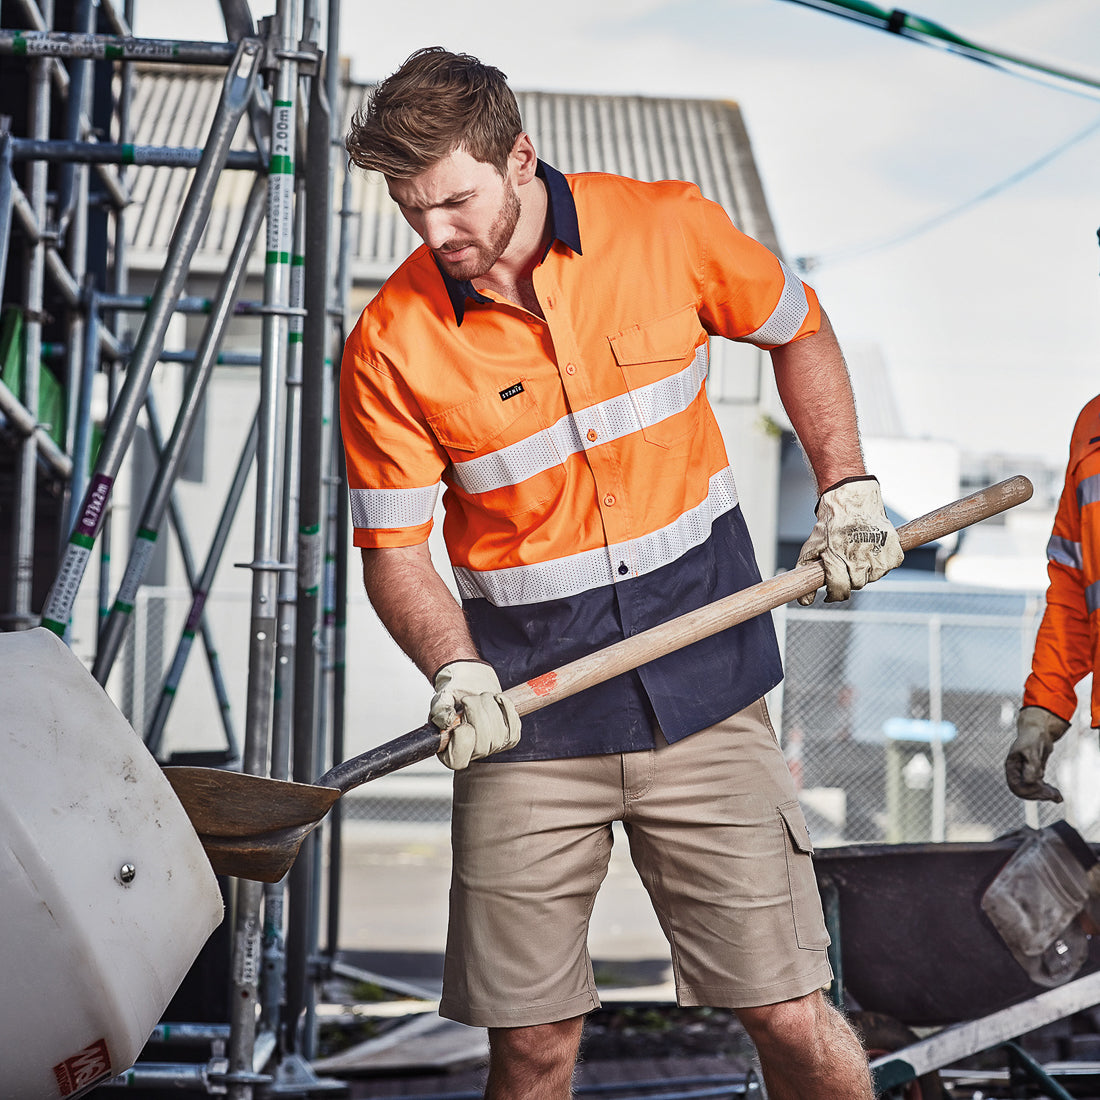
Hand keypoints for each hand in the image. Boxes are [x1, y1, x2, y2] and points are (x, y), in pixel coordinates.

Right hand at [430, 660, 520, 769]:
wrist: (471, 687)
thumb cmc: (454, 697)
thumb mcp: (441, 699)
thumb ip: (440, 710)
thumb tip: (446, 721)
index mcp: (448, 751)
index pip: (458, 760)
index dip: (463, 742)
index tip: (462, 724)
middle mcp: (472, 754)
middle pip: (482, 746)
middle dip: (477, 716)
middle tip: (469, 699)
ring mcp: (492, 748)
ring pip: (499, 735)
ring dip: (491, 708)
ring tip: (482, 697)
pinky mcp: (509, 739)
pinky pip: (514, 728)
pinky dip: (507, 709)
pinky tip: (498, 699)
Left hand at [796, 476, 903, 604]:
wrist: (852, 499)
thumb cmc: (830, 523)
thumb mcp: (812, 546)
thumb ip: (806, 574)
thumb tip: (804, 601)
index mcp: (838, 559)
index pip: (839, 590)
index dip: (834, 594)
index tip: (830, 592)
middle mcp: (860, 560)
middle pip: (856, 584)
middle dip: (848, 577)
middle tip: (844, 561)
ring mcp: (878, 556)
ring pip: (873, 576)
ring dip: (866, 569)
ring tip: (857, 550)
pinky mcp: (894, 550)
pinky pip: (889, 566)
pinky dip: (881, 560)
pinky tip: (872, 547)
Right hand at [1005, 705, 1070, 801]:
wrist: (1038, 731)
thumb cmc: (1032, 738)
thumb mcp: (1032, 751)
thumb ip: (1031, 767)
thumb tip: (1032, 784)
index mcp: (1012, 767)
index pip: (1016, 786)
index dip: (1028, 791)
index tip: (1043, 788)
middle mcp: (1017, 772)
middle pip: (1024, 791)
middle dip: (1038, 795)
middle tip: (1053, 795)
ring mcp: (1025, 774)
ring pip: (1033, 791)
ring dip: (1045, 795)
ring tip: (1058, 796)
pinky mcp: (1034, 774)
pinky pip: (1039, 787)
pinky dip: (1048, 792)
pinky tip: (1057, 795)